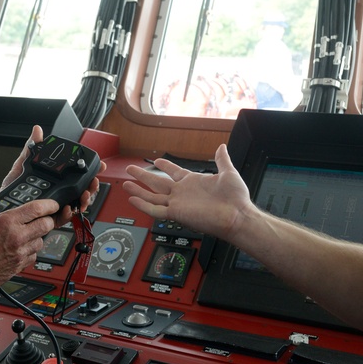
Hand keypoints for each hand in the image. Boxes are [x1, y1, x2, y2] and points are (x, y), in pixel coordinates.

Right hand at [0, 198, 58, 303]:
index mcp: (6, 223)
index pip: (38, 208)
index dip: (50, 205)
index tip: (53, 204)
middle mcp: (16, 238)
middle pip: (47, 225)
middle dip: (48, 220)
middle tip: (44, 218)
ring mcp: (19, 254)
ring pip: (42, 242)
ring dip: (39, 237)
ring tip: (28, 234)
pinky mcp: (17, 267)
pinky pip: (33, 256)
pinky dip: (31, 251)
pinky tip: (21, 249)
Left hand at [1, 125, 104, 224]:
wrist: (1, 204)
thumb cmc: (12, 187)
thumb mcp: (22, 165)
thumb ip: (32, 149)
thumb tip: (37, 131)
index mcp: (55, 180)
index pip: (77, 174)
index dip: (90, 170)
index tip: (99, 166)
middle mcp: (58, 193)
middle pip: (81, 190)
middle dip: (91, 186)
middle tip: (93, 183)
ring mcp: (55, 206)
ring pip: (76, 205)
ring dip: (84, 200)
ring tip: (83, 196)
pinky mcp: (49, 219)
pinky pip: (63, 218)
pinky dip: (68, 213)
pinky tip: (68, 207)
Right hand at [122, 144, 254, 242]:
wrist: (237, 216)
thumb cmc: (235, 198)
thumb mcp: (228, 173)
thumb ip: (222, 160)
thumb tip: (221, 147)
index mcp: (192, 182)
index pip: (173, 172)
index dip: (164, 165)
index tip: (155, 160)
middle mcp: (182, 193)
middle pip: (157, 182)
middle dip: (143, 176)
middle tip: (130, 169)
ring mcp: (178, 203)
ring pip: (152, 196)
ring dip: (139, 190)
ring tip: (125, 184)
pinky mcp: (176, 214)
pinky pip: (156, 210)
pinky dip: (143, 205)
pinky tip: (133, 199)